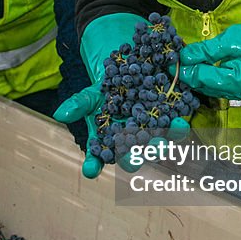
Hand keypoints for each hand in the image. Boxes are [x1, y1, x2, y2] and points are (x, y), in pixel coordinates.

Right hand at [55, 87, 191, 176]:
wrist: (129, 70)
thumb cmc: (105, 90)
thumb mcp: (90, 95)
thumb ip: (78, 105)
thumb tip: (60, 114)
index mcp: (108, 143)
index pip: (97, 159)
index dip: (93, 166)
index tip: (90, 169)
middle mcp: (130, 144)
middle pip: (132, 158)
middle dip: (133, 159)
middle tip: (133, 158)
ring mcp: (151, 135)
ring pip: (156, 146)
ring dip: (159, 146)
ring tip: (160, 143)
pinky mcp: (170, 122)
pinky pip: (175, 128)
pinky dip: (178, 127)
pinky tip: (180, 122)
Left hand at [178, 18, 240, 99]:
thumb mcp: (232, 39)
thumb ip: (207, 50)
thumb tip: (185, 56)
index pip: (205, 79)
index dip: (187, 71)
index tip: (172, 63)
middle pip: (207, 88)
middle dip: (190, 76)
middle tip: (174, 64)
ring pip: (213, 90)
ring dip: (198, 78)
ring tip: (185, 65)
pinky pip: (221, 87)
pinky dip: (209, 78)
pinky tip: (201, 68)